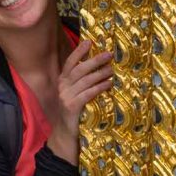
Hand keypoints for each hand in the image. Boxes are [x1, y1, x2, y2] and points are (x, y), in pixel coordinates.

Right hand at [49, 39, 112, 162]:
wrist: (66, 133)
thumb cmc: (75, 111)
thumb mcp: (76, 93)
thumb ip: (83, 81)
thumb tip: (101, 67)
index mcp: (63, 81)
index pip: (70, 63)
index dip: (79, 52)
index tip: (89, 41)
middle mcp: (62, 87)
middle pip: (80, 69)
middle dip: (95, 60)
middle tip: (109, 54)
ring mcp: (66, 96)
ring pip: (85, 80)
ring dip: (100, 73)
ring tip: (112, 69)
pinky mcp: (72, 107)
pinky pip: (88, 93)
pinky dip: (99, 87)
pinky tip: (109, 84)